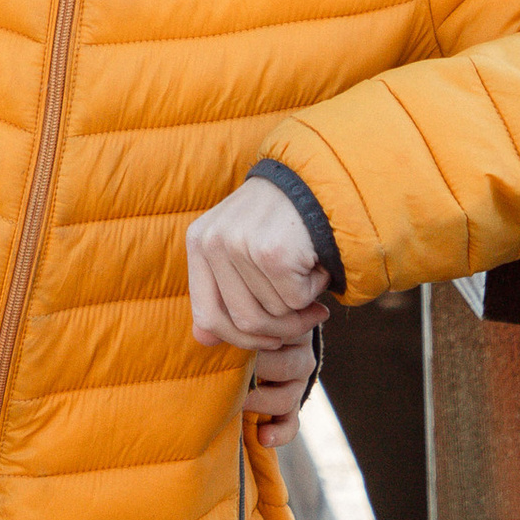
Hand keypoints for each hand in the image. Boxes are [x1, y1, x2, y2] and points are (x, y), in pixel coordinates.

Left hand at [188, 173, 328, 358]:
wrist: (320, 180)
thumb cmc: (283, 220)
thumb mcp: (242, 248)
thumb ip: (223, 291)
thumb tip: (203, 339)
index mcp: (199, 242)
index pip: (207, 317)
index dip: (241, 339)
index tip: (271, 337)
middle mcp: (212, 242)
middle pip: (244, 323)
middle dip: (281, 331)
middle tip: (310, 317)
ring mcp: (239, 246)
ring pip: (273, 313)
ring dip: (302, 305)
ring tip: (310, 271)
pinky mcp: (271, 252)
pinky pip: (296, 300)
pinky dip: (315, 288)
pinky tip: (316, 259)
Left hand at [238, 321, 320, 446]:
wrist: (249, 346)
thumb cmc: (238, 329)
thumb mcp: (240, 320)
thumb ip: (229, 323)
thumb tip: (203, 334)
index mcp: (289, 327)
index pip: (280, 336)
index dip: (253, 342)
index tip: (229, 345)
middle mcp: (300, 355)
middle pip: (285, 366)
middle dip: (254, 372)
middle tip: (229, 373)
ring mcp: (298, 383)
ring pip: (287, 397)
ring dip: (259, 403)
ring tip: (236, 402)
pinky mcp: (293, 407)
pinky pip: (292, 424)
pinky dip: (279, 433)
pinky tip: (263, 437)